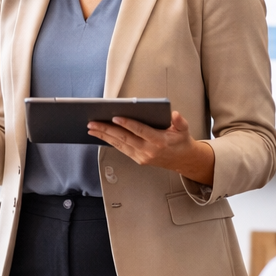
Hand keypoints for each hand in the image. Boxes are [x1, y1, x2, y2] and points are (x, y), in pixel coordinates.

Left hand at [85, 110, 215, 185]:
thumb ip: (180, 122)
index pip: (140, 131)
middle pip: (124, 138)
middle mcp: (148, 150)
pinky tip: (100, 135)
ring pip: (119, 145)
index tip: (115, 117)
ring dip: (104, 136)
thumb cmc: (181, 141)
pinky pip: (121, 149)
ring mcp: (142, 156)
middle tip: (92, 122)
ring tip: (91, 128)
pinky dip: (109, 142)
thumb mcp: (184, 129)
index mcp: (159, 141)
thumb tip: (175, 115)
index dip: (128, 124)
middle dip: (107, 130)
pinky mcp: (138, 159)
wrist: (182, 160)